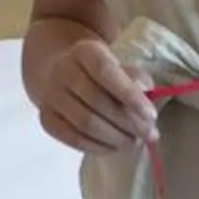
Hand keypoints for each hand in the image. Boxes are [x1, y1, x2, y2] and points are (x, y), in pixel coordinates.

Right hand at [34, 36, 158, 154]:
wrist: (61, 73)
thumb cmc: (101, 73)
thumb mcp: (122, 66)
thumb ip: (138, 79)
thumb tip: (145, 95)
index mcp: (84, 51)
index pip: (105, 71)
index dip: (129, 94)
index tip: (152, 115)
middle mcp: (63, 71)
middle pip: (97, 101)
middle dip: (128, 122)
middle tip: (148, 134)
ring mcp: (51, 96)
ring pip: (85, 123)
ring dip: (115, 137)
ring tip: (134, 141)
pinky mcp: (46, 119)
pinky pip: (74, 139)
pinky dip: (98, 147)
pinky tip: (114, 147)